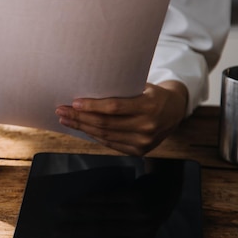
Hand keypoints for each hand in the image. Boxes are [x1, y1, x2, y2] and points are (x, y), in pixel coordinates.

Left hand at [55, 81, 188, 155]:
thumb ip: (120, 91)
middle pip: (105, 123)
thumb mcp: (142, 87)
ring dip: (82, 128)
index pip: (114, 107)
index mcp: (149, 106)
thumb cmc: (152, 94)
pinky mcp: (139, 151)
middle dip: (80, 117)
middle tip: (62, 110)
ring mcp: (143, 142)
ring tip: (66, 119)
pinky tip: (82, 128)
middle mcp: (147, 126)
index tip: (74, 103)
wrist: (175, 111)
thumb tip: (87, 90)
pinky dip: (94, 135)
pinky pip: (111, 143)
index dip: (92, 106)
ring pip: (105, 135)